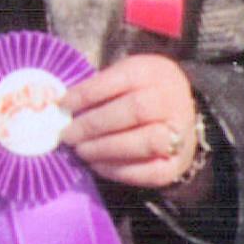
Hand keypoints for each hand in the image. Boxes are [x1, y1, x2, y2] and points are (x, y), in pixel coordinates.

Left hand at [64, 53, 209, 193]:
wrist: (180, 118)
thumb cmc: (141, 93)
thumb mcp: (124, 78)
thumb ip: (98, 90)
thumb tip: (63, 109)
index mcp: (153, 72)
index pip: (120, 79)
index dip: (87, 94)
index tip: (63, 106)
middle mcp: (171, 100)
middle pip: (135, 110)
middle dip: (94, 125)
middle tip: (68, 135)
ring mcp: (180, 133)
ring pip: (146, 142)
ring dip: (106, 149)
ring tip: (81, 151)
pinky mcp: (177, 164)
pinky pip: (149, 171)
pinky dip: (118, 170)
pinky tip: (97, 165)